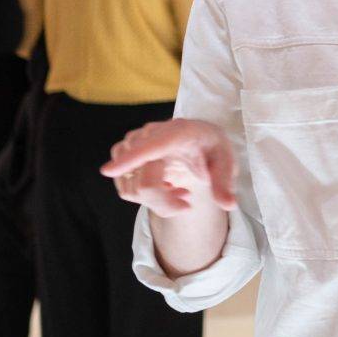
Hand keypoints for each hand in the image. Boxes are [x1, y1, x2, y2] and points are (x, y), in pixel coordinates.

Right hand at [100, 118, 237, 218]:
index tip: (109, 171)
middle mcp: (152, 133)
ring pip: (131, 185)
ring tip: (177, 192)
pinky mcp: (125, 151)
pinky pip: (125, 184)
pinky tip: (163, 188)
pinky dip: (142, 195)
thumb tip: (229, 204)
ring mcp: (135, 141)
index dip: (131, 159)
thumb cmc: (212, 149)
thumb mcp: (226, 164)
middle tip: (187, 202)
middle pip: (143, 179)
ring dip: (154, 199)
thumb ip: (224, 184)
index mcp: (179, 132)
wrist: (200, 137)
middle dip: (164, 201)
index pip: (152, 146)